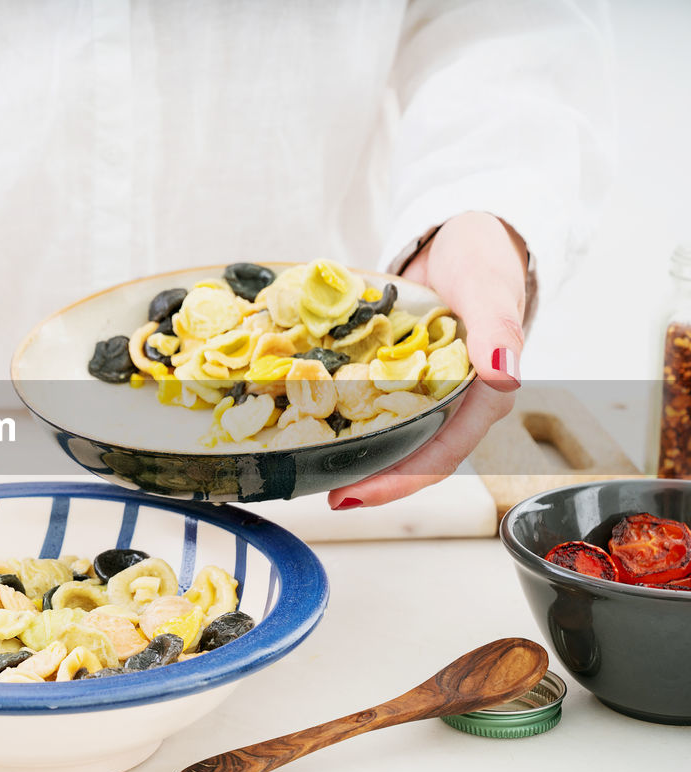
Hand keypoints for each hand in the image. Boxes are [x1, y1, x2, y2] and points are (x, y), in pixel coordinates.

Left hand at [326, 211, 524, 508]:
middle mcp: (451, 402)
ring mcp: (421, 390)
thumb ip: (499, 329)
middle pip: (409, 456)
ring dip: (354, 455)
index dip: (401, 480)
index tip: (358, 494)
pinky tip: (307, 419)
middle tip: (324, 493)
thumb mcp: (491, 289)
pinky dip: (343, 414)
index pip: (441, 454)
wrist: (460, 238)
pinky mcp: (396, 374)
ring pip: (387, 435)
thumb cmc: (485, 262)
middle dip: (369, 480)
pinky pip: (369, 401)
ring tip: (312, 469)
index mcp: (481, 396)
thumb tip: (503, 372)